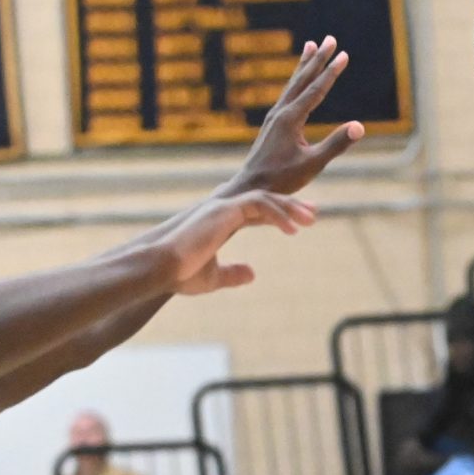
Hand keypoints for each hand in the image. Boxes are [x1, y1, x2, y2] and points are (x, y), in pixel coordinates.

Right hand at [156, 190, 315, 295]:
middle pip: (264, 200)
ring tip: (310, 220)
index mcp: (220, 223)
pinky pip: (258, 204)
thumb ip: (233, 274)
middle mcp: (222, 211)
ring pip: (264, 198)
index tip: (301, 222)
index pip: (256, 212)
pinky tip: (292, 229)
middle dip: (291, 204)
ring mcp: (222, 207)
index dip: (279, 215)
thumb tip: (253, 274)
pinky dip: (278, 213)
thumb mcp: (213, 277)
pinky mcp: (223, 210)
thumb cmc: (180, 274)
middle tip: (314, 212)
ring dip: (290, 207)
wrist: (159, 269)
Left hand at [228, 38, 365, 195]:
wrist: (251, 188)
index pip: (315, 89)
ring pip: (293, 84)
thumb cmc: (282, 179)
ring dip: (304, 65)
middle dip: (318, 59)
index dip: (331, 71)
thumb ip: (336, 144)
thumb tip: (359, 126)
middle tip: (329, 38)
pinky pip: (288, 95)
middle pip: (302, 79)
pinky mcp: (273, 124)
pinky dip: (296, 81)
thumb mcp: (313, 164)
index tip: (344, 54)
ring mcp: (275, 117)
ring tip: (310, 46)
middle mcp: (280, 112)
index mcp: (290, 118)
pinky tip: (299, 80)